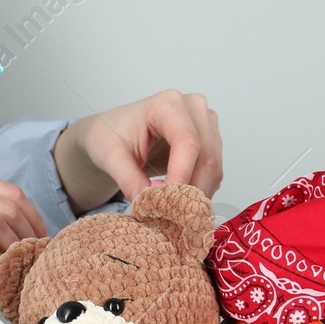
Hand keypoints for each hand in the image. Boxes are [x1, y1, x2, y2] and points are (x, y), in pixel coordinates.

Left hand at [53, 90, 222, 212]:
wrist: (114, 132)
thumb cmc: (111, 135)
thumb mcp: (111, 157)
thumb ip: (128, 180)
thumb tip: (150, 204)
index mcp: (167, 104)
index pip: (187, 142)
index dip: (182, 176)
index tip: (170, 205)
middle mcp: (193, 108)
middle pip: (206, 157)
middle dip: (191, 192)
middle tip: (173, 220)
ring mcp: (206, 124)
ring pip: (214, 169)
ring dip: (197, 196)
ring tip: (174, 216)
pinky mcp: (210, 141)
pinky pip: (213, 174)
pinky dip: (199, 193)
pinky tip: (180, 203)